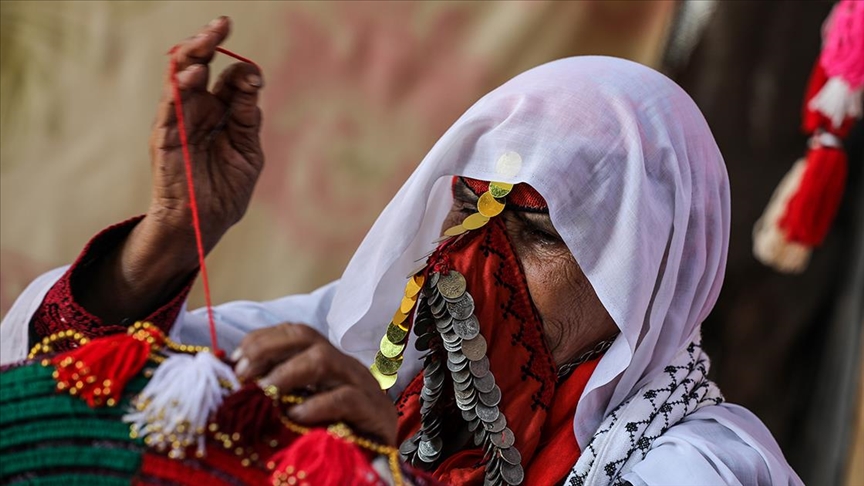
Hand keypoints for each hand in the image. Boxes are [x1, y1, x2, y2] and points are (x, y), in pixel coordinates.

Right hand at [78, 17, 263, 321]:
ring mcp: (179, 121)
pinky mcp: (165, 137)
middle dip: (209, 41)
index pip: (228, 78)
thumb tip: (252, 78)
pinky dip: (180, 89)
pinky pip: (170, 106)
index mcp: (220, 112)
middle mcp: (197, 110)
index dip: (242, 72)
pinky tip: (193, 75)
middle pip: (198, 64)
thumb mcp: (248, 150)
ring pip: (179, 77)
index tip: (255, 78)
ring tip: (206, 41)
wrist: (203, 225)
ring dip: (192, 55)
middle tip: (222, 22)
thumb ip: (247, 115)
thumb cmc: (225, 191)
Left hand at [234, 324, 398, 445]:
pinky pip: (345, 398)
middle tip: (243, 375)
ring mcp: (363, 387)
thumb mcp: (302, 413)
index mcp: (328, 365)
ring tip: (265, 392)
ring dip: (287, 372)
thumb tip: (235, 384)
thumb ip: (279, 397)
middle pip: (307, 336)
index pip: (296, 334)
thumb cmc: (334, 442)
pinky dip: (316, 405)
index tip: (235, 360)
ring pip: (324, 359)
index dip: (263, 339)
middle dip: (268, 348)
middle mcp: (345, 368)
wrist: (375, 472)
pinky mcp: (375, 413)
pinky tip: (296, 417)